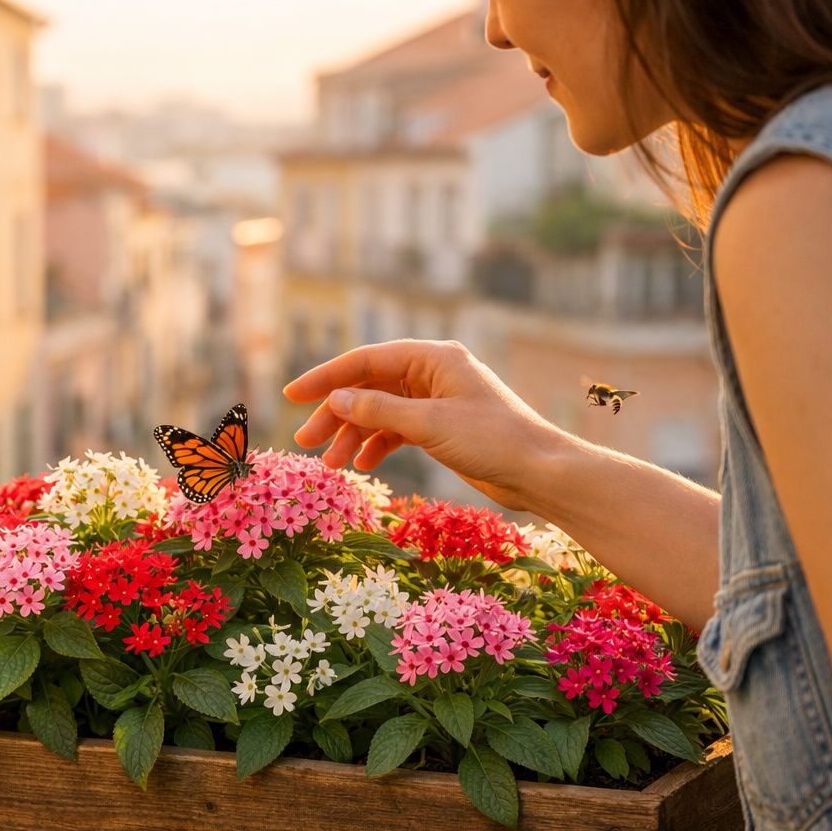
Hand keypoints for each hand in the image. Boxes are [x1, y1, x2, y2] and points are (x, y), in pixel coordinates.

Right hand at [283, 340, 566, 511]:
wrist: (539, 472)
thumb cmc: (493, 440)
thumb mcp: (430, 424)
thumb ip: (379, 410)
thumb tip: (336, 399)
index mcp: (433, 358)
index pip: (366, 361)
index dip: (326, 378)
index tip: (292, 396)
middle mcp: (432, 373)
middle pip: (369, 387)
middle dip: (336, 414)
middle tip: (307, 443)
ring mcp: (437, 401)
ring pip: (381, 412)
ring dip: (354, 435)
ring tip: (332, 464)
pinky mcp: (442, 428)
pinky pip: (398, 430)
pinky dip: (378, 445)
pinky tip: (362, 464)